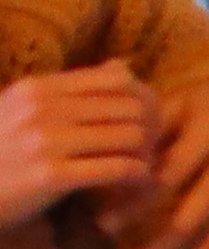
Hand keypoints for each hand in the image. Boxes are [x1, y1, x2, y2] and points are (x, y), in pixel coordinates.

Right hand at [0, 67, 159, 225]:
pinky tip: (137, 182)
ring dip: (147, 153)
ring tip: (144, 165)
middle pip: (130, 107)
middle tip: (154, 146)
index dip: (144, 99)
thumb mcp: (25, 109)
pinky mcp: (49, 176)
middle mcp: (42, 109)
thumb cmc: (1, 151)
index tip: (149, 119)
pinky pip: (116, 168)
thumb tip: (124, 66)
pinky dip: (137, 175)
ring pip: (129, 136)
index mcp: (39, 88)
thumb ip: (73, 89)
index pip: (117, 80)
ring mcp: (44, 142)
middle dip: (151, 127)